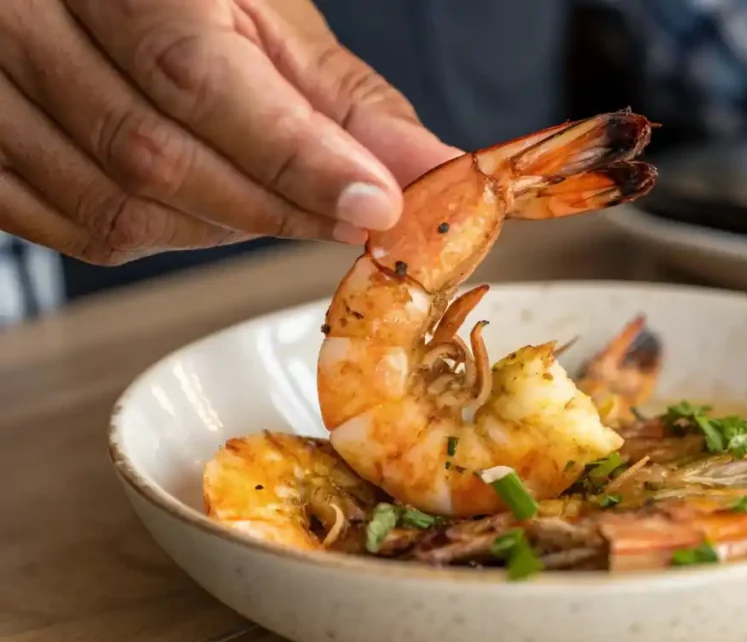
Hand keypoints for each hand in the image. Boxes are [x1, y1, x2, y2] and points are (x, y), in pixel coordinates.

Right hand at [0, 0, 460, 264]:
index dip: (293, 159)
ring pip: (115, 209)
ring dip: (218, 228)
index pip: (199, 80)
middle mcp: (26, 21)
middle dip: (271, 207)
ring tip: (270, 200)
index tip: (372, 206)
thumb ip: (340, 98)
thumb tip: (428, 170)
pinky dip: (157, 236)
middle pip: (153, 157)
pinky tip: (198, 207)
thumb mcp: (261, 13)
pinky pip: (74, 231)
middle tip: (347, 216)